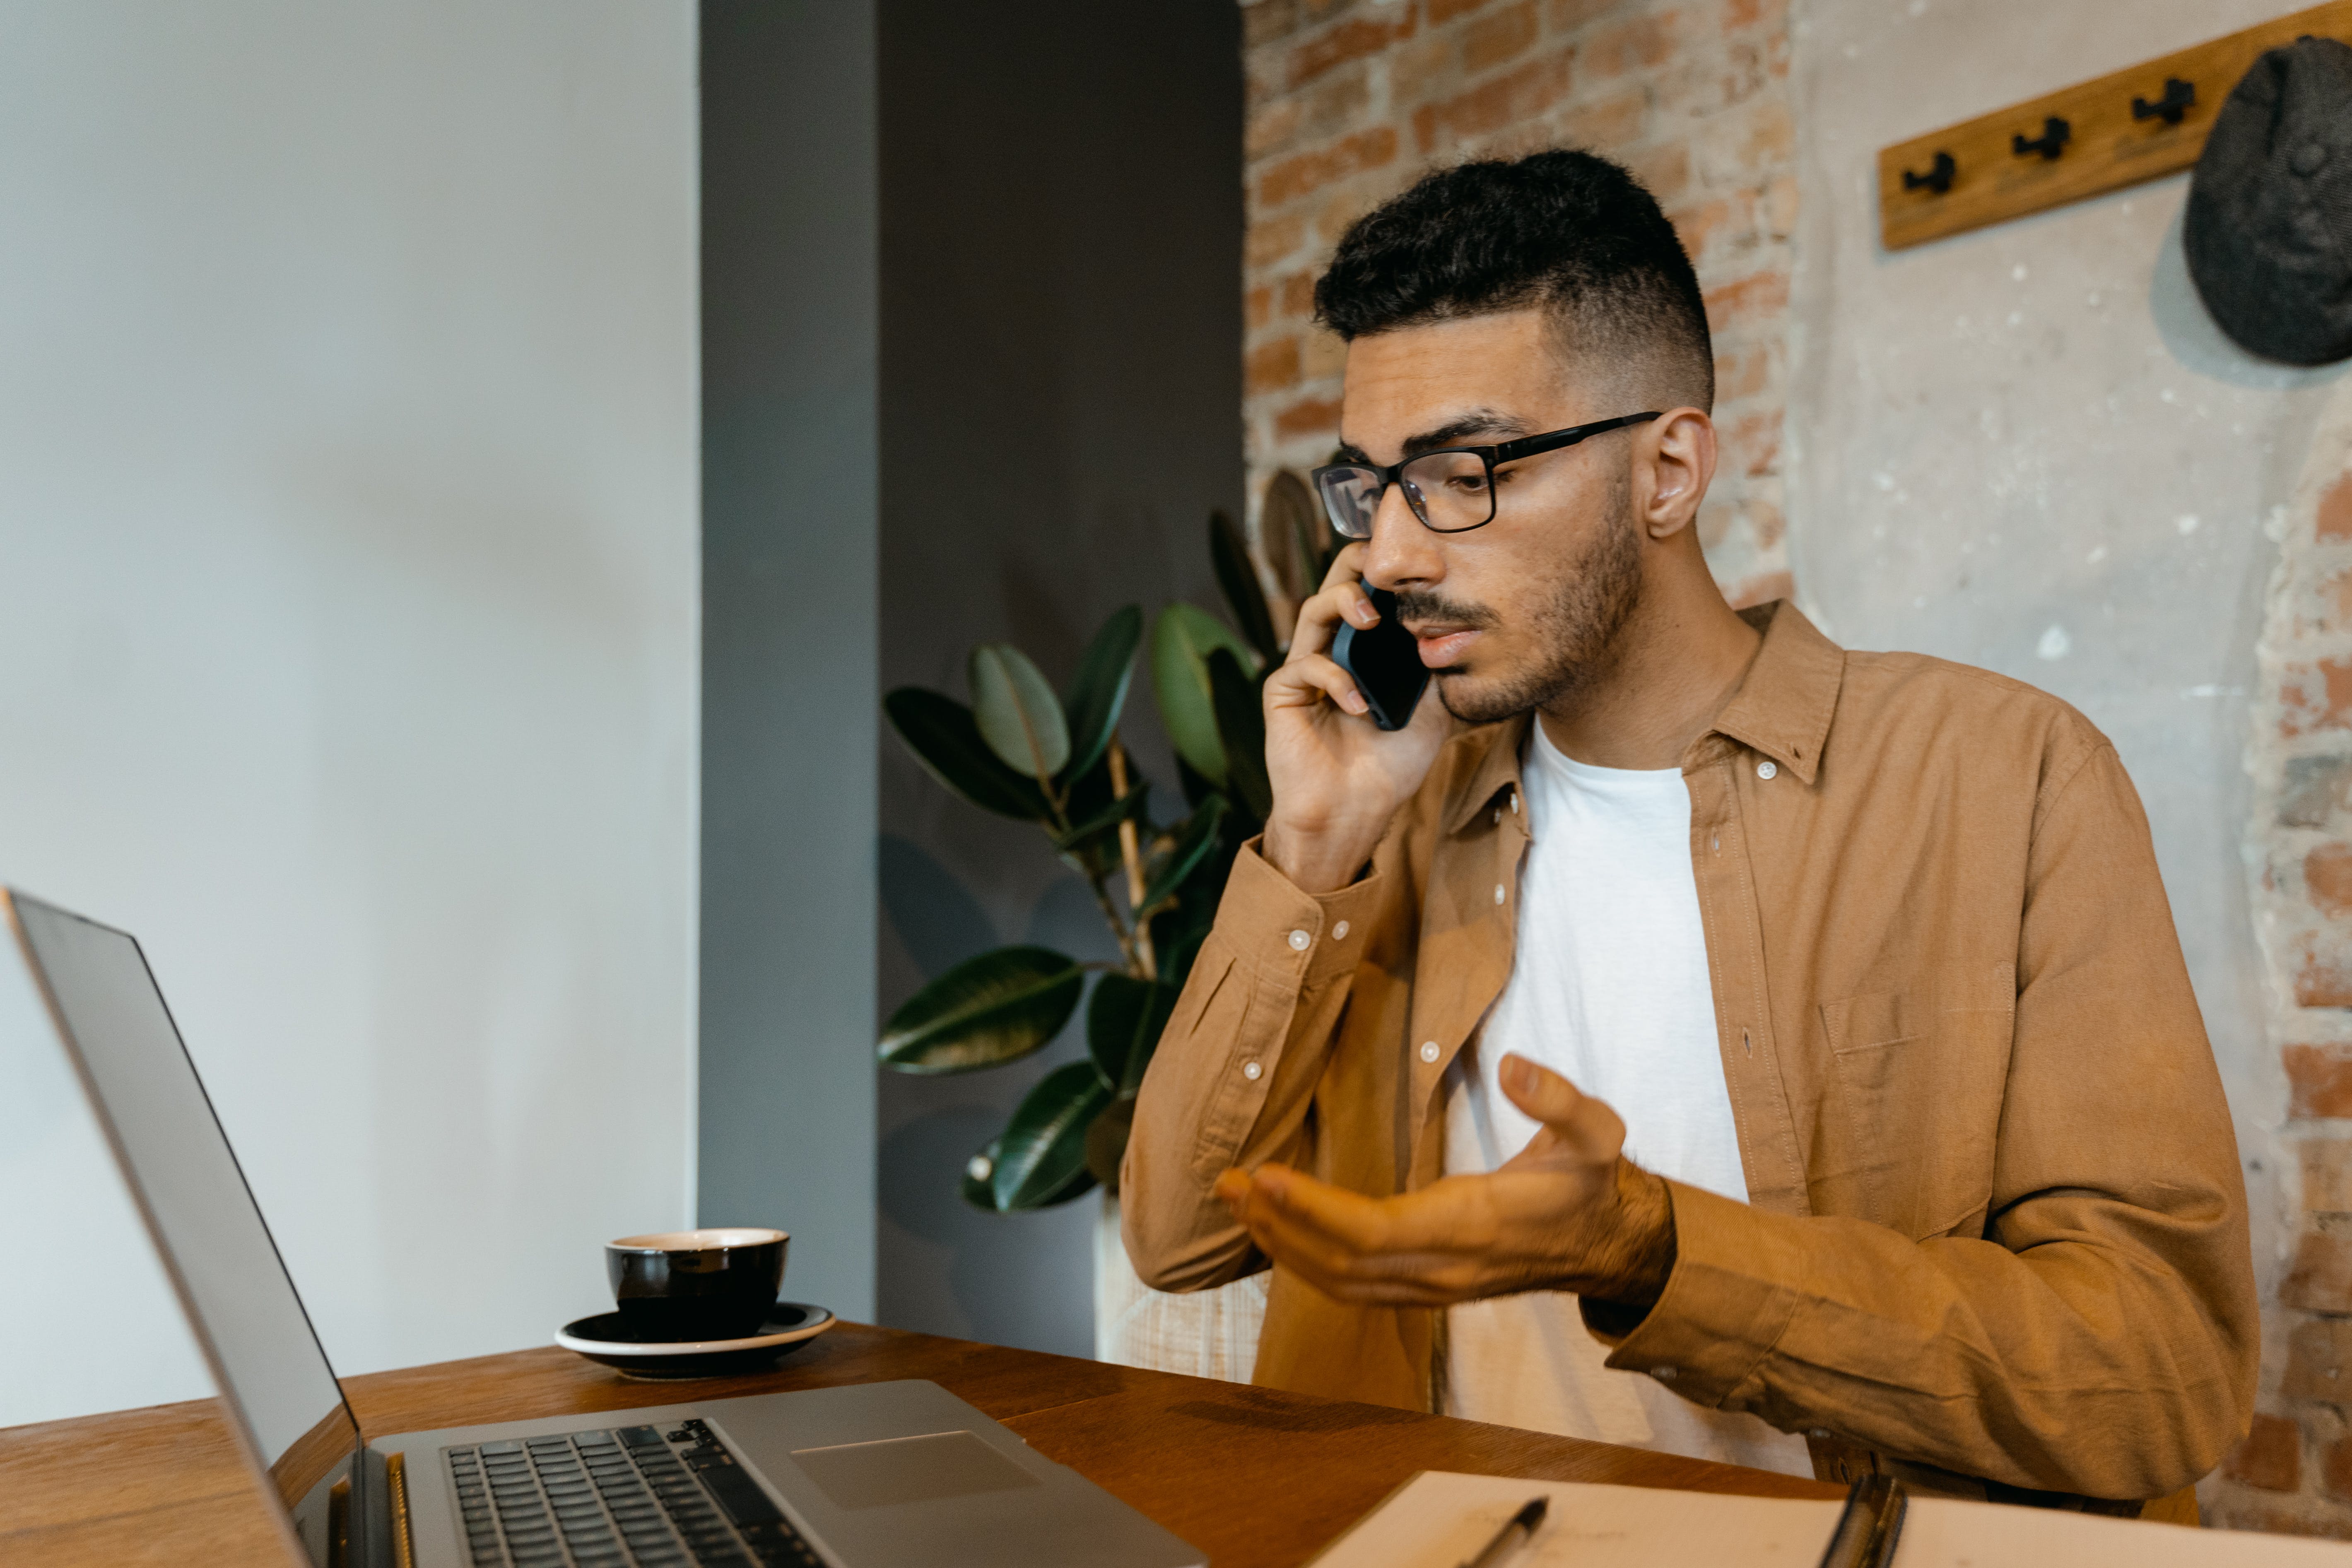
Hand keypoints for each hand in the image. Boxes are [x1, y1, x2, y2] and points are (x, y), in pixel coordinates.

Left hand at [1212, 1054, 1675, 1307]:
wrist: (1609, 1244)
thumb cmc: (1590, 1183)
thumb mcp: (1596, 1133)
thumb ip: (1559, 1099)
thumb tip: (1515, 1066)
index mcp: (1471, 1227)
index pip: (1376, 1231)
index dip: (1317, 1210)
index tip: (1268, 1177)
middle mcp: (1442, 1267)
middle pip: (1340, 1262)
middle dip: (1278, 1225)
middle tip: (1226, 1183)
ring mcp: (1431, 1286)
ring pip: (1339, 1282)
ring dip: (1281, 1244)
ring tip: (1236, 1201)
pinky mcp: (1425, 1288)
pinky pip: (1352, 1286)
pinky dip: (1305, 1262)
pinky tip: (1277, 1231)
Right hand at [1260, 544, 1451, 891]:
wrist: (1358, 813)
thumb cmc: (1391, 767)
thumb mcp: (1432, 710)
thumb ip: (1438, 669)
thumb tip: (1463, 629)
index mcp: (1367, 652)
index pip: (1372, 595)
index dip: (1387, 571)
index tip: (1417, 561)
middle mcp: (1334, 652)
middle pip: (1335, 587)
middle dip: (1356, 566)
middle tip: (1381, 562)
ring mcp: (1307, 671)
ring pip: (1312, 611)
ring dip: (1342, 604)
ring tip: (1370, 619)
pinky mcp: (1284, 694)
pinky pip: (1304, 666)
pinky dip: (1335, 678)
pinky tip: (1358, 706)